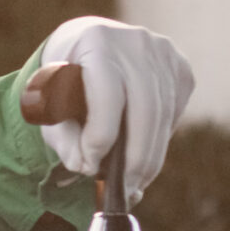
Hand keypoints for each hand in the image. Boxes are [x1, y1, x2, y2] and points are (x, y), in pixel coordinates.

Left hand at [29, 16, 195, 202]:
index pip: (107, 94)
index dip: (101, 136)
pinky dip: (160, 138)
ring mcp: (162, 52)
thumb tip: (85, 167)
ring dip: (151, 156)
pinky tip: (144, 152)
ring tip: (135, 183)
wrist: (88, 43)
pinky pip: (174, 112)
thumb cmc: (63, 81)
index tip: (90, 167)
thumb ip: (62, 137)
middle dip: (134, 157)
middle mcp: (134, 42)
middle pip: (144, 109)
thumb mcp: (49, 104)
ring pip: (163, 115)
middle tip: (124, 189)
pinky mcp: (180, 67)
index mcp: (95, 42)